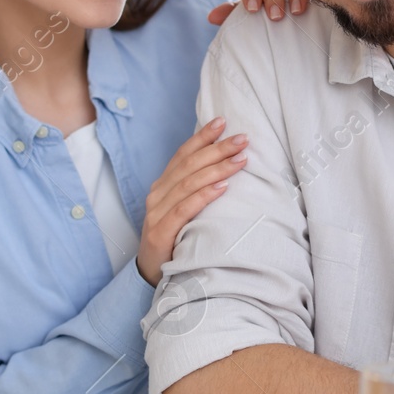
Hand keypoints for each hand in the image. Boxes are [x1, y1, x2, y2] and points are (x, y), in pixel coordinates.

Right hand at [136, 117, 247, 283]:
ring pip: (188, 183)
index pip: (183, 154)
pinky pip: (183, 209)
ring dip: (216, 169)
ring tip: (240, 160)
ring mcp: (156, 213)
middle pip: (189, 165)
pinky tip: (222, 187)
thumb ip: (195, 187)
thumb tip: (224, 163)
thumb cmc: (174, 237)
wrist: (151, 272)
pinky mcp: (160, 233)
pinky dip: (203, 196)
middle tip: (242, 139)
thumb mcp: (183, 207)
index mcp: (163, 185)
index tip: (223, 122)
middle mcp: (157, 194)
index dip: (202, 137)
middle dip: (217, 149)